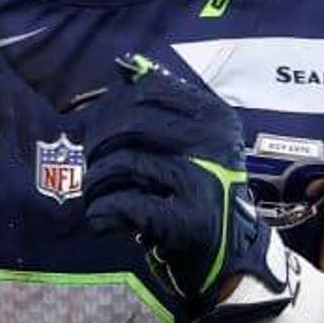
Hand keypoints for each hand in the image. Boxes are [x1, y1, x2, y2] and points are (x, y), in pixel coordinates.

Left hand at [80, 53, 297, 322]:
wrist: (231, 257)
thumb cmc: (201, 193)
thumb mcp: (195, 144)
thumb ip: (164, 107)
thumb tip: (124, 65)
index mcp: (215, 118)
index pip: (149, 91)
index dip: (112, 108)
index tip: (101, 131)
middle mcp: (214, 143)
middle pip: (129, 124)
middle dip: (98, 145)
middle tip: (92, 166)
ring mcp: (202, 181)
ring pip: (120, 163)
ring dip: (96, 183)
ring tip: (97, 196)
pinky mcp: (187, 220)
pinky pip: (122, 203)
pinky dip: (102, 212)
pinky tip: (101, 221)